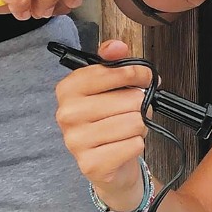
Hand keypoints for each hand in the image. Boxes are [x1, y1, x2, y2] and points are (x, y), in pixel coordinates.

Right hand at [54, 39, 151, 208]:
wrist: (107, 165)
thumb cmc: (109, 119)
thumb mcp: (110, 86)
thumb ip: (113, 61)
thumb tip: (116, 46)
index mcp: (68, 89)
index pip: (111, 71)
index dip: (136, 73)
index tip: (144, 77)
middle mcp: (66, 114)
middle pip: (129, 99)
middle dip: (139, 105)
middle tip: (133, 111)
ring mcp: (75, 141)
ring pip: (135, 122)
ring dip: (140, 126)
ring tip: (127, 130)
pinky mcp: (91, 165)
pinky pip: (134, 145)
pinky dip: (137, 145)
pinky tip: (124, 146)